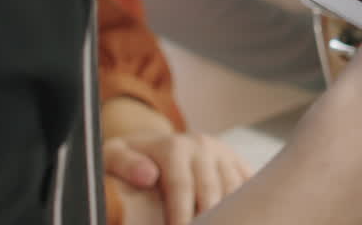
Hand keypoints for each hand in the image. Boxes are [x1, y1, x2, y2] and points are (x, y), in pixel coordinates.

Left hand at [103, 132, 253, 224]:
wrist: (151, 144)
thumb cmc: (128, 160)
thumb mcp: (113, 156)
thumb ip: (125, 164)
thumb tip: (148, 176)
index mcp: (174, 146)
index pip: (181, 187)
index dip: (180, 217)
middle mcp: (203, 146)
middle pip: (211, 192)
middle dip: (208, 219)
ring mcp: (223, 153)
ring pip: (234, 190)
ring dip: (229, 214)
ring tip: (223, 223)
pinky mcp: (237, 162)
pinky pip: (248, 186)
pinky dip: (246, 205)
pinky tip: (237, 218)